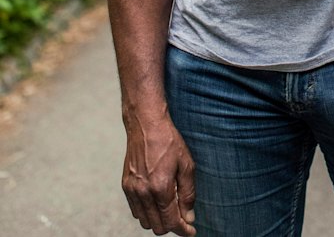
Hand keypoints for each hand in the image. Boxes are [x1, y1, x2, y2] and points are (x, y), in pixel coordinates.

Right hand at [122, 111, 195, 235]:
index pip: (171, 222)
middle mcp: (143, 193)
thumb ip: (188, 194)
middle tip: (183, 218)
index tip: (191, 232)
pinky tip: (157, 201)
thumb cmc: (169, 141)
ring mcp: (132, 190)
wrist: (146, 124)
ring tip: (170, 208)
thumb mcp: (186, 165)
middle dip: (172, 226)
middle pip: (157, 227)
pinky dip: (147, 212)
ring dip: (158, 221)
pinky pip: (136, 211)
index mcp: (160, 188)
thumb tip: (189, 217)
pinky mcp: (125, 185)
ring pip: (145, 222)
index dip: (183, 230)